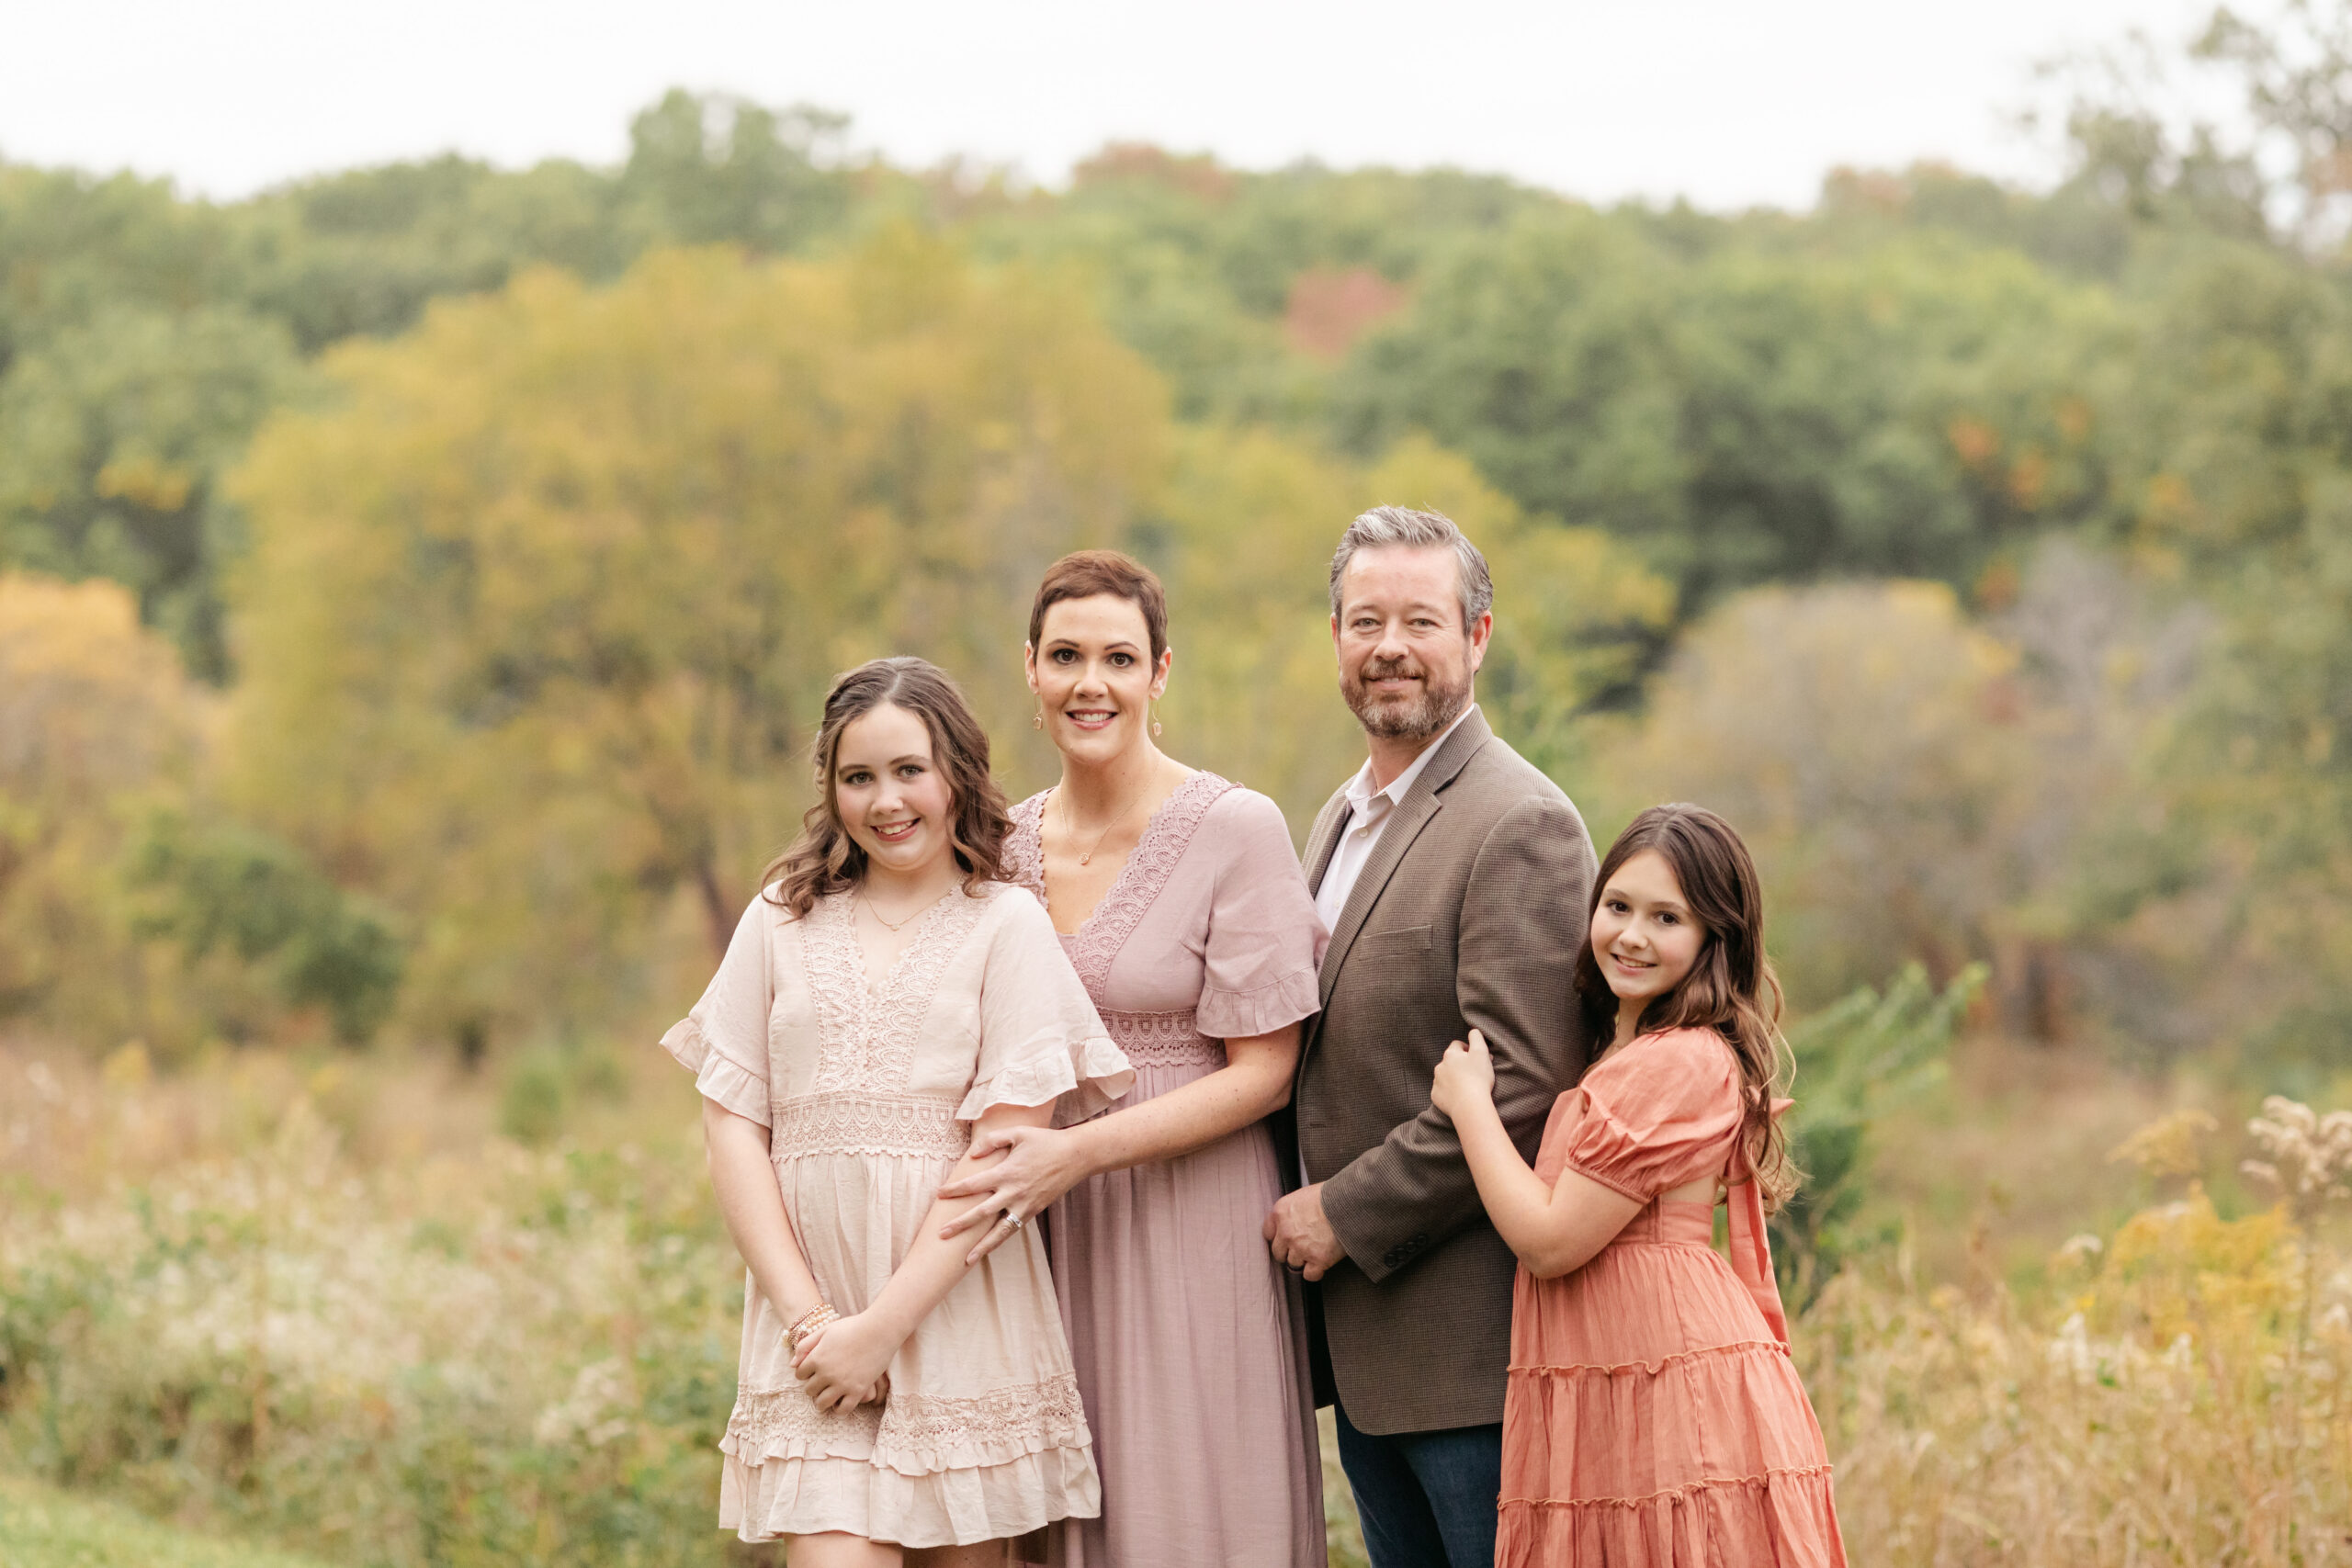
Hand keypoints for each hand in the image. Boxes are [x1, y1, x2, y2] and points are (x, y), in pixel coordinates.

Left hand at [792, 1312, 898, 1412]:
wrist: (880, 1330)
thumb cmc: (853, 1326)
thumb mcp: (825, 1330)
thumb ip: (806, 1345)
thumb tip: (792, 1365)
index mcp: (817, 1358)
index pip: (800, 1375)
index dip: (805, 1373)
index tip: (812, 1371)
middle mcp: (827, 1373)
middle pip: (809, 1390)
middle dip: (813, 1387)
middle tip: (821, 1383)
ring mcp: (842, 1383)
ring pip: (822, 1404)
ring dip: (822, 1402)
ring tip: (827, 1396)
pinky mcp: (857, 1391)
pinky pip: (842, 1409)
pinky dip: (838, 1409)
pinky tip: (841, 1401)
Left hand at [936, 1123, 1088, 1262]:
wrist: (1076, 1156)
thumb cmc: (1045, 1141)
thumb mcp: (1018, 1132)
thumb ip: (993, 1140)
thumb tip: (973, 1154)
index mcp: (1007, 1172)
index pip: (974, 1184)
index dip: (955, 1190)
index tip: (940, 1195)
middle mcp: (1014, 1192)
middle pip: (981, 1213)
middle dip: (960, 1225)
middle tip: (941, 1235)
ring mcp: (1025, 1205)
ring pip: (999, 1231)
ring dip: (982, 1246)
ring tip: (966, 1259)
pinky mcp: (1034, 1211)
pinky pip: (1014, 1229)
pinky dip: (1000, 1240)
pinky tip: (989, 1247)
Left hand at [1263, 1183, 1345, 1281]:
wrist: (1350, 1203)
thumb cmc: (1330, 1195)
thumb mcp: (1303, 1196)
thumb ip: (1292, 1211)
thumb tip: (1293, 1221)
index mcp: (1280, 1213)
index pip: (1268, 1233)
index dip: (1278, 1238)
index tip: (1285, 1240)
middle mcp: (1286, 1232)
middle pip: (1278, 1253)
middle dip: (1289, 1252)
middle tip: (1301, 1248)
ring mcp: (1301, 1248)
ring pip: (1293, 1265)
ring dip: (1303, 1261)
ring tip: (1315, 1253)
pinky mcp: (1318, 1260)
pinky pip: (1309, 1275)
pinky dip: (1315, 1272)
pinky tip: (1321, 1265)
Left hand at [1431, 1029, 1496, 1119]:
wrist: (1469, 1106)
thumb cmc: (1478, 1078)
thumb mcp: (1481, 1052)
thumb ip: (1477, 1037)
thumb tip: (1473, 1031)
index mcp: (1450, 1054)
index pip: (1457, 1045)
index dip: (1468, 1049)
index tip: (1477, 1058)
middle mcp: (1440, 1066)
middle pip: (1450, 1061)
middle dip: (1461, 1064)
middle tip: (1475, 1073)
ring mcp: (1436, 1082)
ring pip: (1445, 1076)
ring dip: (1454, 1078)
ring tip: (1467, 1086)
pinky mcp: (1436, 1096)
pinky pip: (1442, 1091)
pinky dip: (1450, 1092)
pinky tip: (1460, 1096)